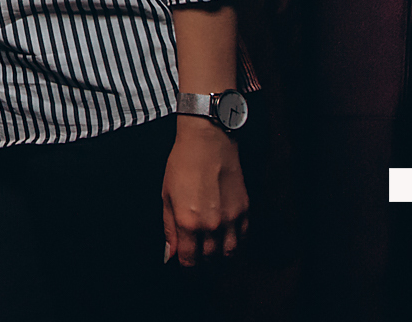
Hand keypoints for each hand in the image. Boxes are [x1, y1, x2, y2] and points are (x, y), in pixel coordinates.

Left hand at [162, 117, 248, 265]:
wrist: (209, 142)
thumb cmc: (182, 165)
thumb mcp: (166, 195)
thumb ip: (169, 227)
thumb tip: (170, 253)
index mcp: (188, 222)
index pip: (189, 259)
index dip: (186, 268)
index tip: (184, 269)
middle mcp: (211, 225)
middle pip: (210, 260)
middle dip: (203, 268)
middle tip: (198, 268)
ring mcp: (231, 220)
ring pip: (229, 254)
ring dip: (221, 262)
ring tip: (214, 262)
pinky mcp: (245, 211)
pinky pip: (243, 239)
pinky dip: (236, 247)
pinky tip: (229, 247)